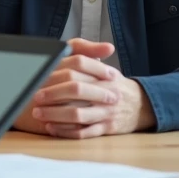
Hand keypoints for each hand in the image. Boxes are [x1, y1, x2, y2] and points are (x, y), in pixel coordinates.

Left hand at [23, 38, 156, 138]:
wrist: (143, 107)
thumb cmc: (114, 86)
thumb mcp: (106, 68)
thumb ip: (88, 53)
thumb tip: (66, 45)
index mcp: (105, 74)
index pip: (80, 65)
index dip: (59, 69)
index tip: (42, 74)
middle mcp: (107, 92)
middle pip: (76, 89)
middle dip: (53, 93)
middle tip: (35, 96)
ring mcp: (107, 112)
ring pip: (78, 114)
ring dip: (55, 114)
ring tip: (39, 114)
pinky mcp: (107, 129)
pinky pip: (84, 132)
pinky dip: (65, 131)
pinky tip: (51, 128)